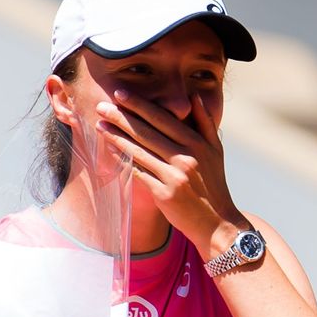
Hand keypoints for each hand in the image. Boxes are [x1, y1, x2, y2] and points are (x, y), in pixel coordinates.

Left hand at [96, 88, 246, 257]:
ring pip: (139, 151)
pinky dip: (123, 161)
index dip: (139, 105)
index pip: (163, 118)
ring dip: (116, 137)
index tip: (120, 93)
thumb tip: (195, 96)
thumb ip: (206, 122)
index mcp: (197, 144)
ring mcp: (174, 177)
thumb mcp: (216, 150)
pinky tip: (110, 151)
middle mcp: (186, 158)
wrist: (217, 222)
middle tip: (101, 106)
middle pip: (147, 132)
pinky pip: (139, 173)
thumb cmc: (214, 184)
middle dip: (121, 117)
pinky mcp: (164, 195)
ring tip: (99, 125)